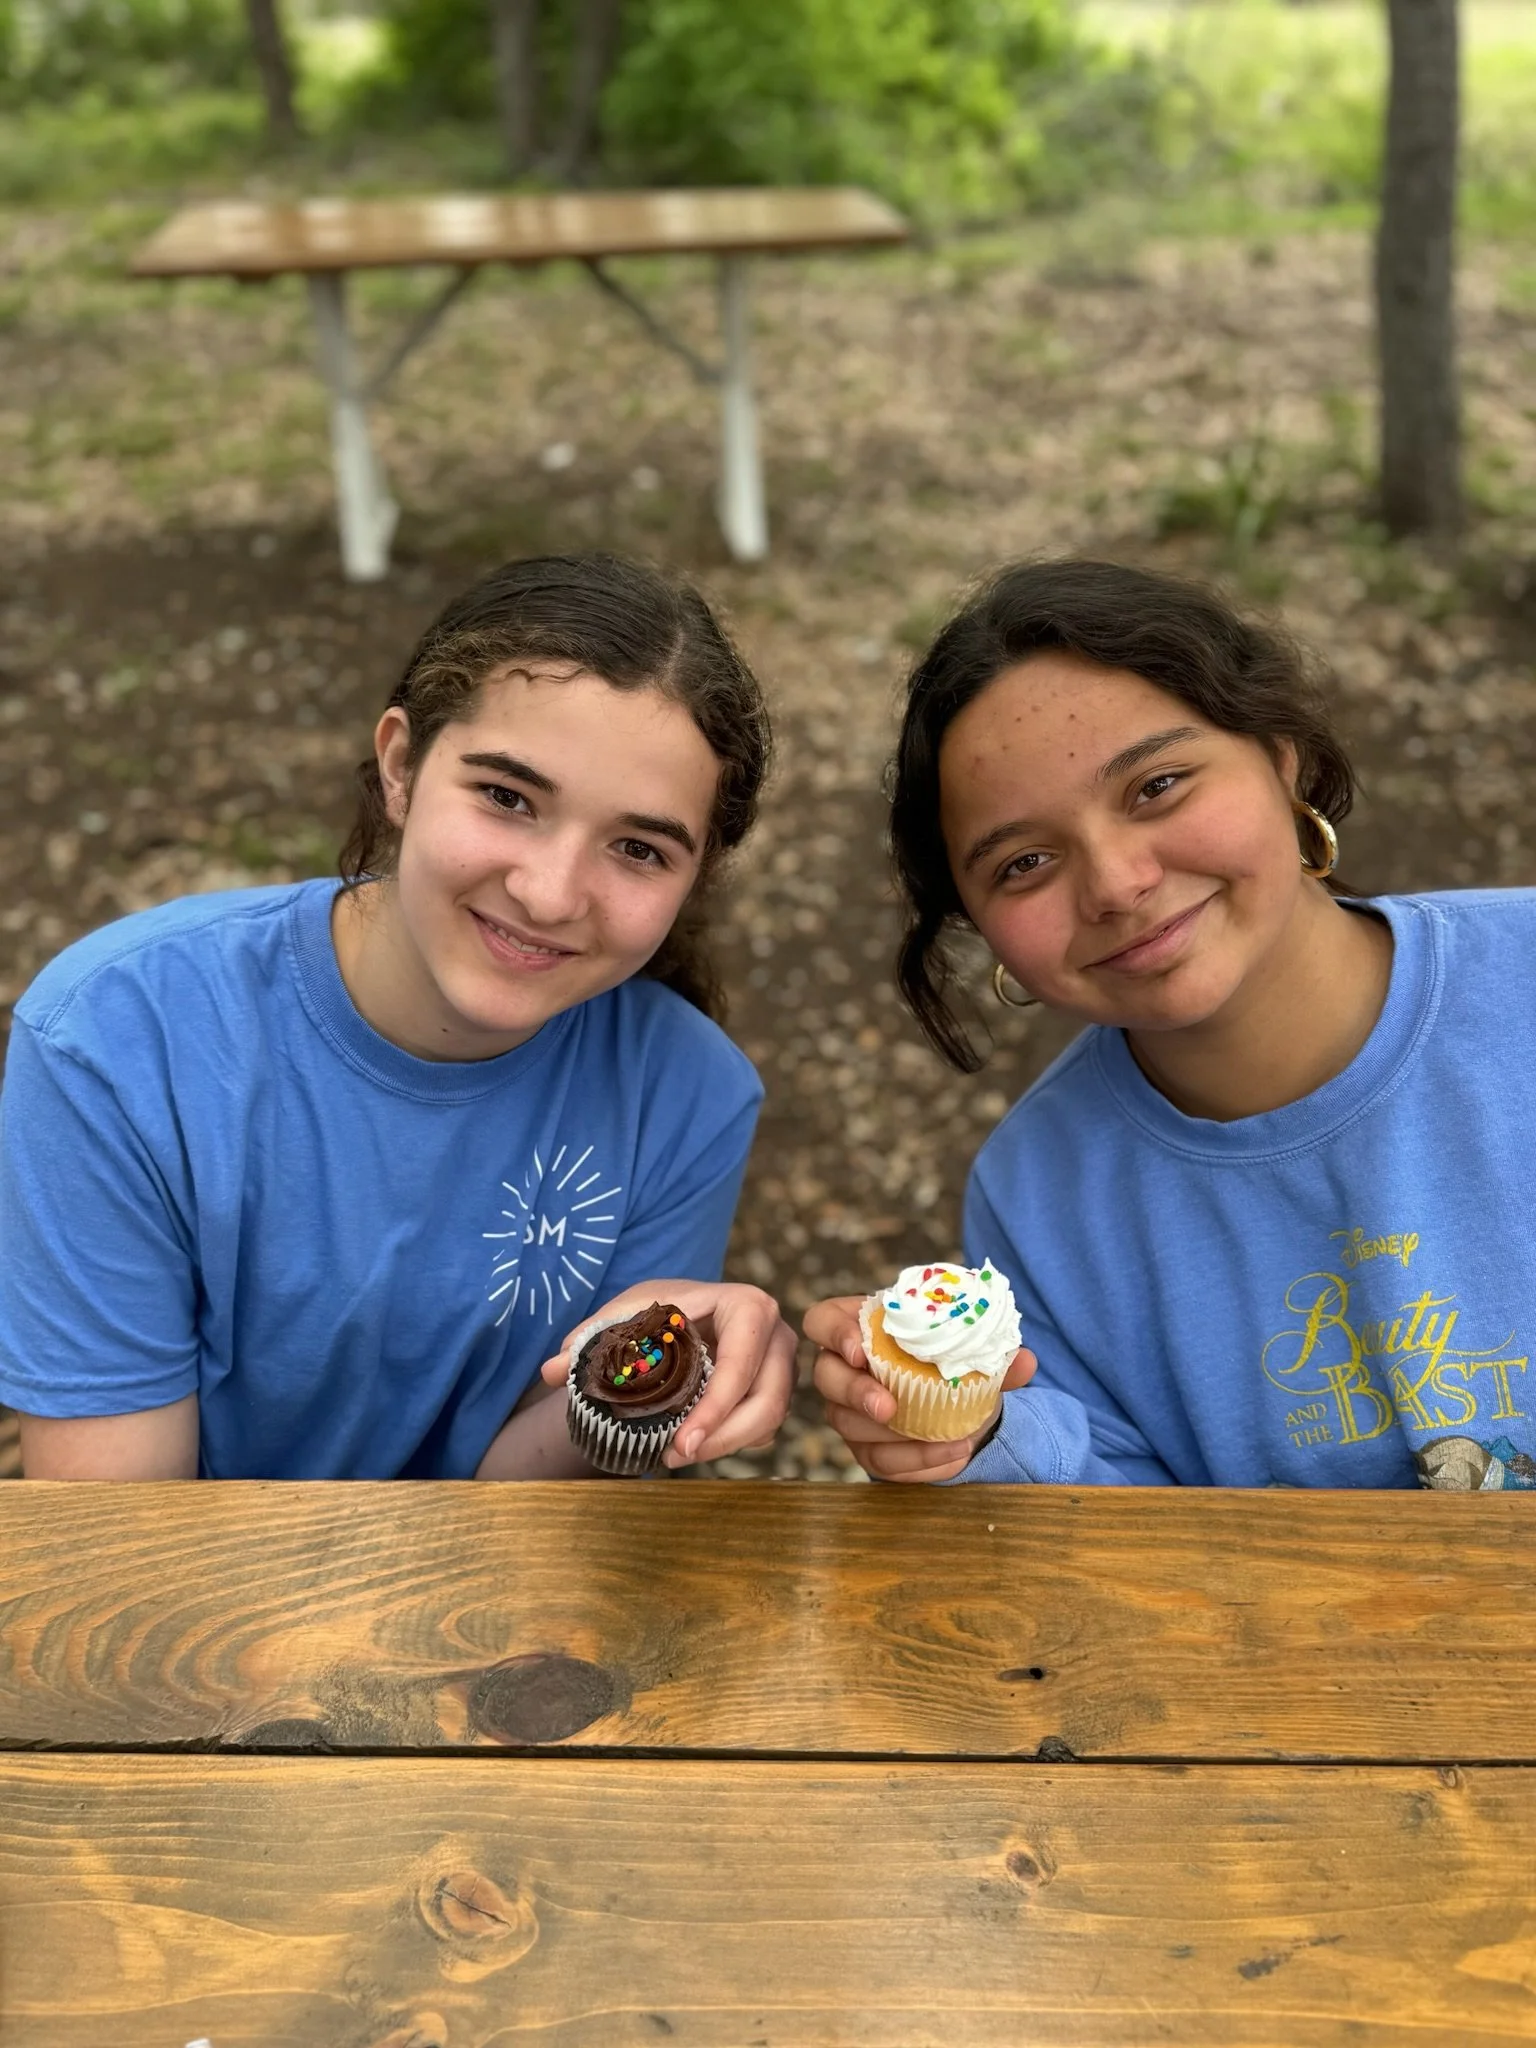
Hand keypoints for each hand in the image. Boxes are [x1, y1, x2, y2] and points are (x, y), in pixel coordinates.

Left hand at [542, 1279, 795, 1468]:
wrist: (679, 1318)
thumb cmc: (656, 1313)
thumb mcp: (624, 1315)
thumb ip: (590, 1339)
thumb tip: (552, 1370)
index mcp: (747, 1306)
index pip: (743, 1360)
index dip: (717, 1406)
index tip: (682, 1441)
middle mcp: (775, 1335)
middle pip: (767, 1401)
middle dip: (722, 1438)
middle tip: (673, 1457)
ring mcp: (780, 1365)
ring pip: (768, 1421)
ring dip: (724, 1446)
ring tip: (673, 1456)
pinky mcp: (775, 1392)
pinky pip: (763, 1428)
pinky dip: (730, 1443)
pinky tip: (694, 1444)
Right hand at [805, 1294, 1036, 1482]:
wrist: (953, 1396)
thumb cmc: (944, 1356)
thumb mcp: (967, 1347)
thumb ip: (993, 1352)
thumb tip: (1025, 1361)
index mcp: (858, 1326)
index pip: (822, 1321)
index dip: (834, 1333)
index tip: (860, 1349)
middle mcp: (842, 1368)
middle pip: (826, 1378)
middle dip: (855, 1393)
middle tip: (889, 1407)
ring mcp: (848, 1411)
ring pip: (850, 1426)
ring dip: (897, 1437)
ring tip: (949, 1438)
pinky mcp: (866, 1447)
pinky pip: (879, 1462)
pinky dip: (916, 1464)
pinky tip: (951, 1457)